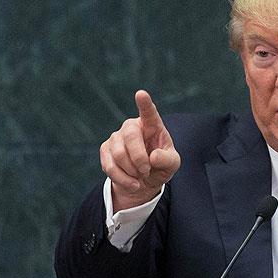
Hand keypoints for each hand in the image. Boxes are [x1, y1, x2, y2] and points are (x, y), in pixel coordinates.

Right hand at [100, 90, 180, 211]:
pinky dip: (123, 179)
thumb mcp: (172, 165)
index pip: (149, 113)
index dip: (145, 104)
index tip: (141, 94)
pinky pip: (110, 166)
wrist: (143, 181)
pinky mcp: (105, 150)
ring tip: (140, 177)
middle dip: (139, 158)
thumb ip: (167, 160)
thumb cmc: (160, 166)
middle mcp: (132, 126)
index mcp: (152, 125)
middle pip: (131, 136)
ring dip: (132, 171)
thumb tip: (153, 156)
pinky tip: (132, 183)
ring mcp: (116, 137)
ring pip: (119, 154)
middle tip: (146, 171)